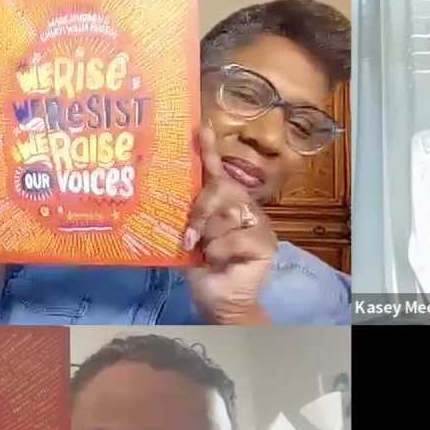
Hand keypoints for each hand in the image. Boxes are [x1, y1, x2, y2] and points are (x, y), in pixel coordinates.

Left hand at [183, 125, 275, 323]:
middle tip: (191, 236)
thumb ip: (185, 217)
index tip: (202, 128)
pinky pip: (234, 236)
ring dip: (210, 237)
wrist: (217, 301)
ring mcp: (258, 222)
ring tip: (207, 254)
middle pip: (221, 189)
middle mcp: (242, 206)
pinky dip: (220, 252)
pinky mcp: (266, 240)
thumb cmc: (201, 269)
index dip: (210, 150)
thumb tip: (163, 198)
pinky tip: (218, 262)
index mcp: (223, 203)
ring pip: (226, 214)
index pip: (216, 172)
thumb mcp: (187, 237)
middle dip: (201, 210)